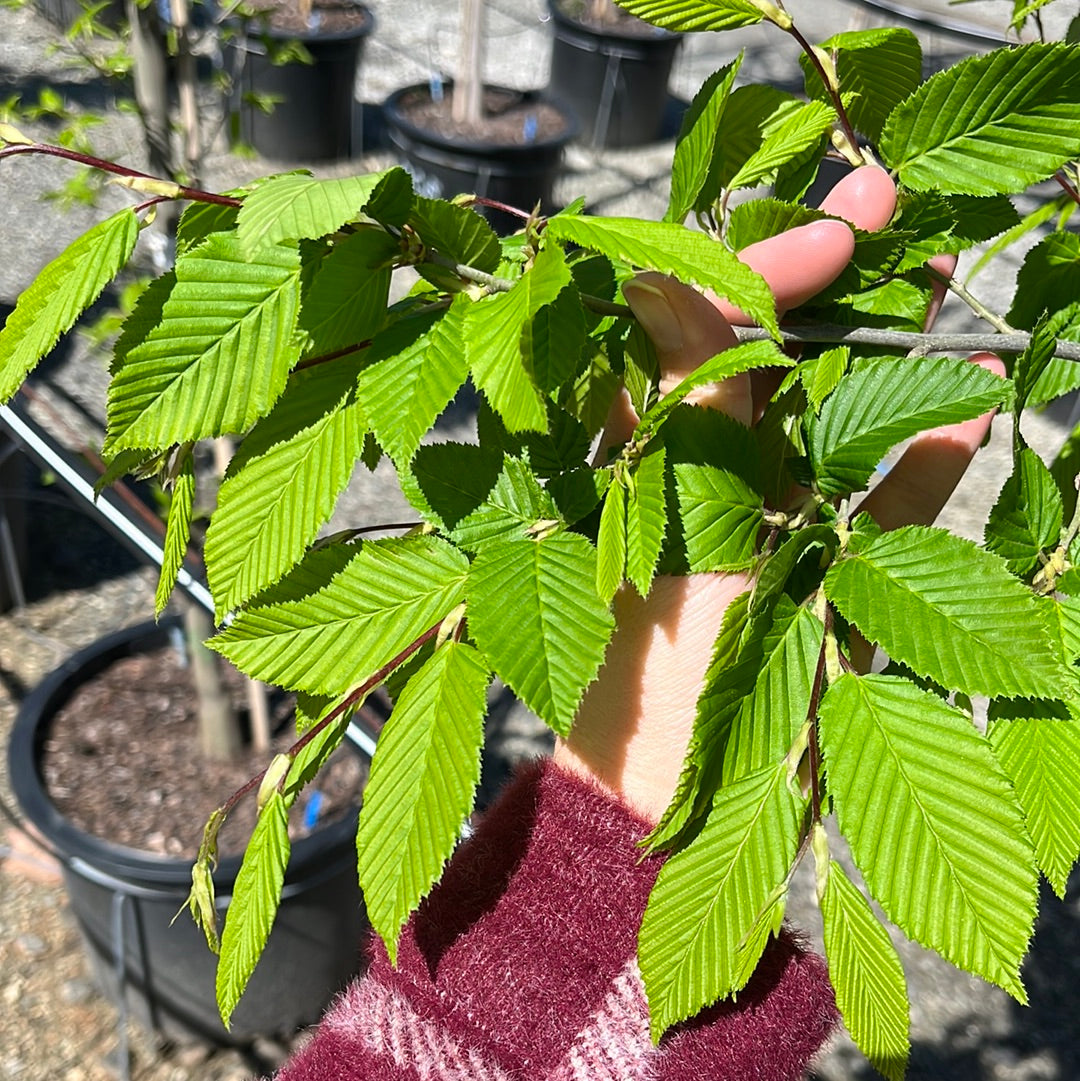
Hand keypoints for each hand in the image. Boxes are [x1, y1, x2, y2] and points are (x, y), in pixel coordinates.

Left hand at [553, 167, 1005, 823]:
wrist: (679, 813)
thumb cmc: (653, 672)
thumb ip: (682, 400)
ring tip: (945, 271)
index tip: (845, 227)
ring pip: (830, 419)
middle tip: (892, 195)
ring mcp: (769, 527)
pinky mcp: (825, 583)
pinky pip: (878, 508)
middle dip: (825, 278)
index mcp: (643, 459)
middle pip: (767, 357)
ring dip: (887, 350)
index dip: (762, 265)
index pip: (691, 329)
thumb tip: (651, 265)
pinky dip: (923, 458)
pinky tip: (975, 400)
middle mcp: (702, 479)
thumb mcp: (674, 521)